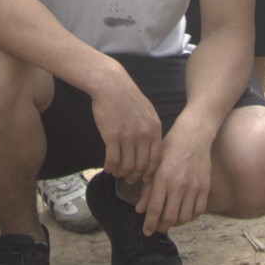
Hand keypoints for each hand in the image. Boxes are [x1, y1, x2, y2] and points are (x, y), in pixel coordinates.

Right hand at [88, 65, 163, 184]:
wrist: (111, 84)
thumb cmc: (128, 97)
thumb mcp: (148, 111)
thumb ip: (151, 130)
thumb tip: (151, 149)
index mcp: (154, 129)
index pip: (156, 160)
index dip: (149, 173)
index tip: (144, 178)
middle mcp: (143, 135)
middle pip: (141, 166)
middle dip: (135, 177)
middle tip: (129, 180)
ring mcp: (128, 136)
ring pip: (126, 166)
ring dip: (121, 173)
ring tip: (117, 173)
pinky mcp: (112, 136)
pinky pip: (112, 160)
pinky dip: (110, 167)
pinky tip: (107, 168)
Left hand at [133, 126, 214, 234]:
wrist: (194, 136)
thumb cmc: (170, 148)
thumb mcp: (155, 165)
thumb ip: (147, 189)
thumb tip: (140, 210)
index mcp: (163, 179)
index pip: (155, 210)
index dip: (150, 224)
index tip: (147, 232)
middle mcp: (178, 185)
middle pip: (170, 217)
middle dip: (162, 227)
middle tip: (158, 228)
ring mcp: (194, 187)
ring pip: (185, 217)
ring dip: (176, 223)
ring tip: (170, 221)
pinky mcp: (205, 187)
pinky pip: (198, 210)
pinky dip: (190, 217)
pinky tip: (184, 214)